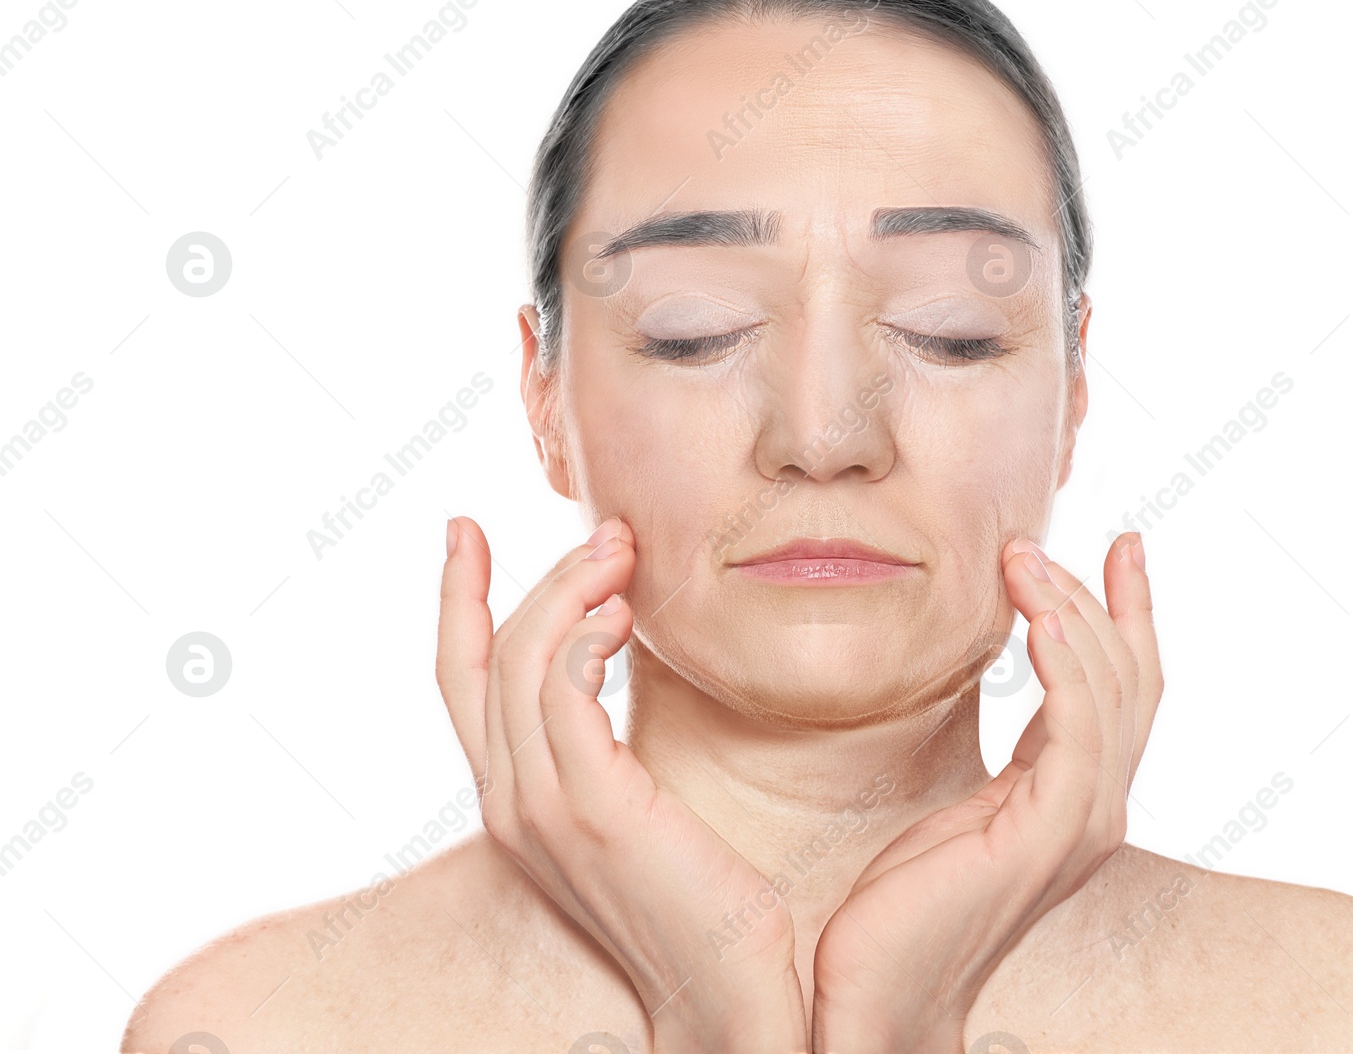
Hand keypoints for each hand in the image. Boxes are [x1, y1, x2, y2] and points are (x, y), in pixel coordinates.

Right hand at [437, 515, 807, 1053]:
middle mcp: (511, 800)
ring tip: (624, 555)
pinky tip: (621, 616)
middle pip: (487, 656)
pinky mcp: (593, 806)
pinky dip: (582, 637)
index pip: (462, 680)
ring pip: (524, 659)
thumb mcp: (633, 807)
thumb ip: (605, 744)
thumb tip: (611, 658)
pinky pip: (563, 692)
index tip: (465, 530)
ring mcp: (544, 805)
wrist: (723, 996)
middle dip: (536, 575)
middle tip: (607, 531)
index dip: (456, 599)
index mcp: (515, 799)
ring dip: (571, 590)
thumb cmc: (694, 901)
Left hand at [810, 532, 1161, 1053]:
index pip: (1123, 688)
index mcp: (1076, 796)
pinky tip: (1037, 620)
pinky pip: (1076, 728)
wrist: (885, 990)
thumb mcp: (965, 805)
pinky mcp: (1047, 832)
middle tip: (1047, 542)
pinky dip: (1066, 665)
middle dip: (1093, 596)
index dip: (1126, 613)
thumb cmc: (911, 903)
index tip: (1122, 548)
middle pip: (1129, 677)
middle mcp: (1097, 807)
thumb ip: (1007, 757)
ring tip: (1024, 559)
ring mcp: (1081, 822)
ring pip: (1107, 689)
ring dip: (1068, 611)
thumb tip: (1002, 695)